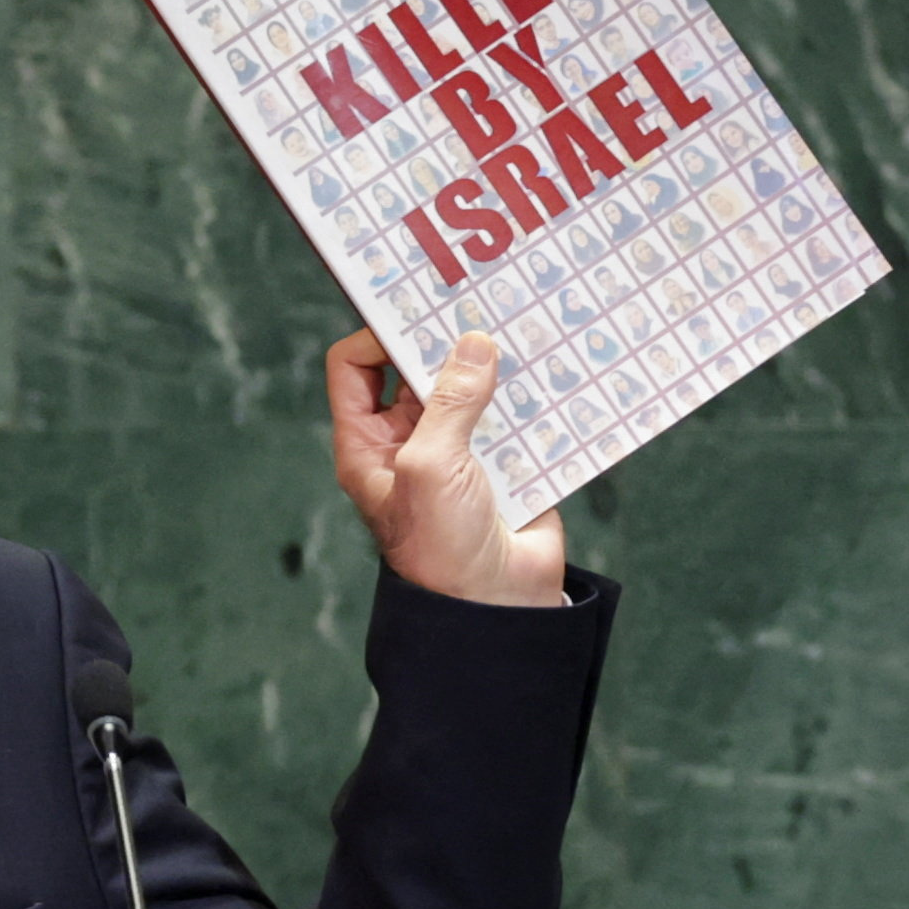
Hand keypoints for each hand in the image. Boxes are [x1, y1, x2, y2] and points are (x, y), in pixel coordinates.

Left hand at [325, 327, 564, 606]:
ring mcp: (459, 452)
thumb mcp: (431, 465)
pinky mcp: (506, 462)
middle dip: (446, 340)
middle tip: (480, 302)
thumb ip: (451, 402)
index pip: (354, 369)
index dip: (378, 336)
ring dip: (494, 363)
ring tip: (522, 323)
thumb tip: (473, 344)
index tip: (419, 313)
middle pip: (418, 371)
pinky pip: (515, 415)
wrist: (498, 607)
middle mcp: (409, 442)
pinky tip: (554, 364)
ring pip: (471, 389)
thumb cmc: (442, 546)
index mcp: (368, 443)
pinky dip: (532, 393)